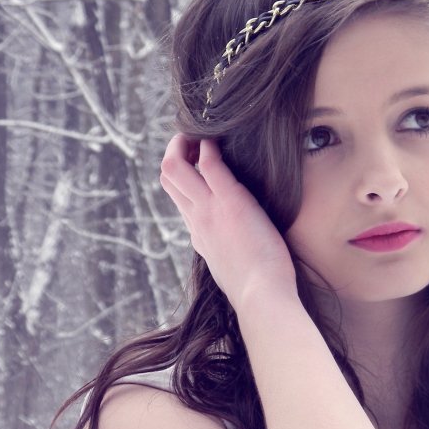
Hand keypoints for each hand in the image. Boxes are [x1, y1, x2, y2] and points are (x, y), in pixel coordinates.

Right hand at [159, 134, 296, 309]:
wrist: (262, 296)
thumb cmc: (259, 287)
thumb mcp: (234, 267)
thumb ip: (232, 250)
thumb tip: (241, 244)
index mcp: (199, 235)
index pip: (179, 198)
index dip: (185, 177)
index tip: (199, 164)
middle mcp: (197, 219)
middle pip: (167, 178)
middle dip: (175, 153)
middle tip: (193, 140)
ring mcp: (208, 210)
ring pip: (174, 167)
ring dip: (184, 143)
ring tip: (200, 132)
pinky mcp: (229, 201)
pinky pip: (209, 163)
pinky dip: (209, 146)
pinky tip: (219, 139)